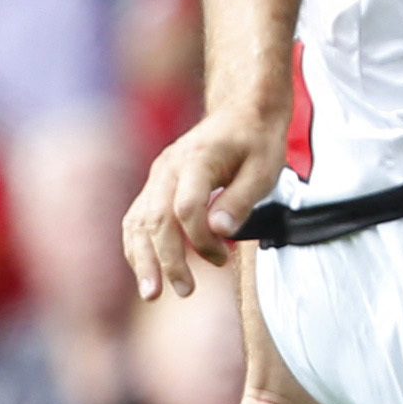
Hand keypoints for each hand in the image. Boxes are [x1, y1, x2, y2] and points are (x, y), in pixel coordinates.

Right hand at [124, 103, 283, 301]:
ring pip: (138, 221)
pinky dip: (139, 245)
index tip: (223, 259)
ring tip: (153, 292)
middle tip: (184, 291)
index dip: (200, 239)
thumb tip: (219, 233)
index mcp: (197, 159)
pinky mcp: (155, 184)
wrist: (244, 111)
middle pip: (156, 219)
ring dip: (143, 258)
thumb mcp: (265, 169)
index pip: (186, 207)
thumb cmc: (258, 142)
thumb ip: (241, 201)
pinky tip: (147, 270)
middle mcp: (168, 167)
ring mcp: (157, 175)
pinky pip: (137, 217)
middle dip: (166, 260)